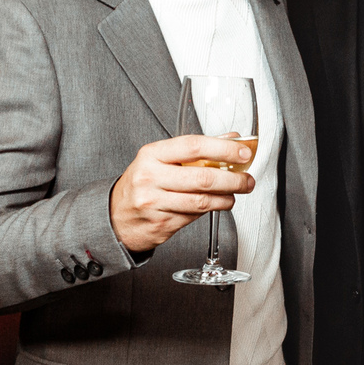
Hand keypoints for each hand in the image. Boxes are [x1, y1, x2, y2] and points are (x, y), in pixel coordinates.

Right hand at [108, 135, 255, 253]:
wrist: (116, 217)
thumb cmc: (143, 183)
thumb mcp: (161, 159)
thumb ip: (196, 150)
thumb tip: (232, 139)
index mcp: (152, 155)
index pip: (193, 146)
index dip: (223, 149)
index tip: (243, 152)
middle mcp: (151, 178)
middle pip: (202, 178)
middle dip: (232, 180)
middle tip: (247, 180)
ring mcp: (155, 203)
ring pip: (201, 202)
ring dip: (225, 198)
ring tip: (235, 194)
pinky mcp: (161, 225)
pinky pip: (194, 217)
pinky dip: (210, 210)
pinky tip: (216, 204)